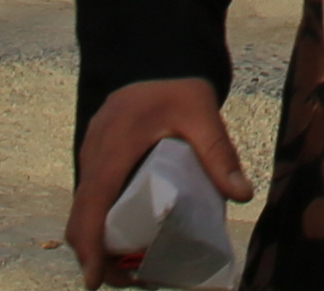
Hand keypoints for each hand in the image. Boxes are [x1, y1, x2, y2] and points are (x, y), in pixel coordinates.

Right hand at [69, 79, 245, 280]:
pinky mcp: (98, 159)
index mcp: (113, 147)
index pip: (91, 204)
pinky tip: (130, 238)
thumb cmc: (177, 86)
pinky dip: (102, 225)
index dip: (90, 246)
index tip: (95, 281)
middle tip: (131, 280)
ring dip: (100, 244)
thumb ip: (219, 152)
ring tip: (136, 268)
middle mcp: (93, 155)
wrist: (157, 55)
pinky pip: (92, 199)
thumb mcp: (201, 113)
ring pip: (84, 211)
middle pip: (81, 218)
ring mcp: (91, 157)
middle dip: (98, 257)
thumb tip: (242, 194)